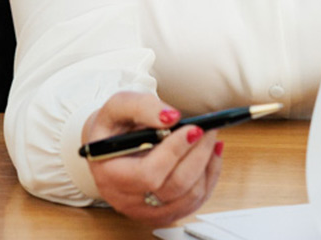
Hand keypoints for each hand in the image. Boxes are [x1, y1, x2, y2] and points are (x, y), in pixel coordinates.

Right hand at [81, 92, 223, 225]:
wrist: (108, 148)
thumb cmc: (113, 127)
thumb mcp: (117, 107)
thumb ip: (141, 107)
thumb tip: (172, 117)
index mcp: (110, 175)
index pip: (149, 174)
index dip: (175, 151)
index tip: (194, 128)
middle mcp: (126, 200)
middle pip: (174, 187)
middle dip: (198, 156)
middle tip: (209, 130)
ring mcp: (145, 211)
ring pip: (189, 197)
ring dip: (207, 166)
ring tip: (211, 139)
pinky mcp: (163, 214)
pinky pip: (194, 202)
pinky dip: (209, 177)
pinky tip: (211, 155)